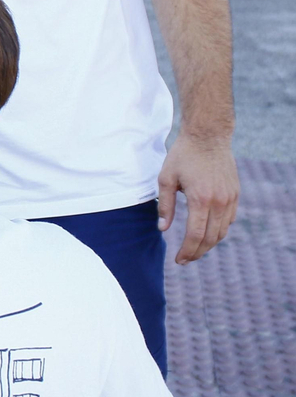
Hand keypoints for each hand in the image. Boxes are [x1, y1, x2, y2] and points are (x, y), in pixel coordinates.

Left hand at [157, 132, 238, 263]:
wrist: (208, 136)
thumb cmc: (183, 156)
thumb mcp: (166, 178)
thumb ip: (165, 205)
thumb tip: (163, 229)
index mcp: (200, 199)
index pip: (195, 235)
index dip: (187, 251)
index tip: (179, 260)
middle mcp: (219, 202)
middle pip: (210, 238)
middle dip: (197, 252)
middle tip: (185, 260)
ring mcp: (230, 198)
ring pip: (222, 231)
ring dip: (209, 244)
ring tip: (194, 249)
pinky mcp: (235, 194)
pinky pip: (229, 220)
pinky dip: (219, 231)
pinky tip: (207, 233)